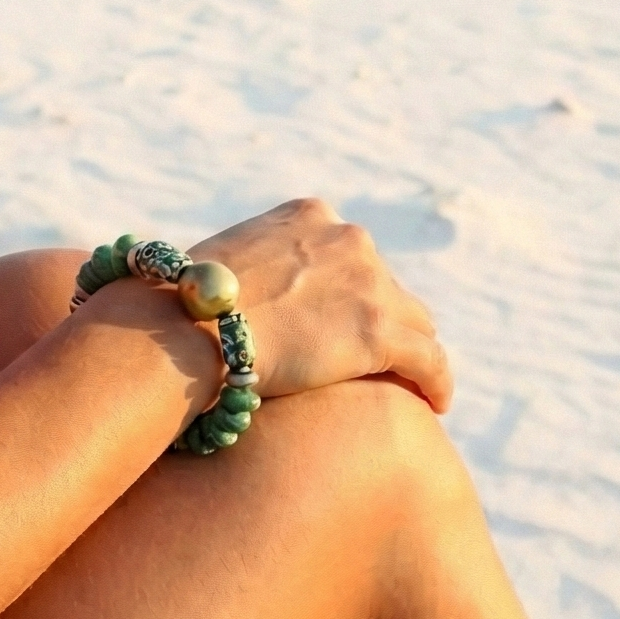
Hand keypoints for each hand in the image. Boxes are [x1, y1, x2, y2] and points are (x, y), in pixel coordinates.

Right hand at [186, 200, 452, 412]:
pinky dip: (436, 382)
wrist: (185, 329)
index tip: (348, 322)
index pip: (351, 256)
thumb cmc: (183, 308)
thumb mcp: (222, 264)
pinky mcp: (379, 330)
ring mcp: (368, 282)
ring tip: (413, 386)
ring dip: (411, 353)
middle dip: (382, 321)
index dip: (353, 293)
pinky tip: (436, 403)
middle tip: (377, 362)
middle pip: (386, 286)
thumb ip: (253, 271)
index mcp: (308, 215)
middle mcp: (347, 237)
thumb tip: (244, 298)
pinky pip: (429, 360)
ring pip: (414, 323)